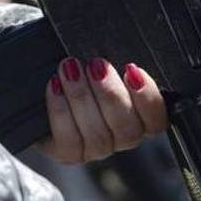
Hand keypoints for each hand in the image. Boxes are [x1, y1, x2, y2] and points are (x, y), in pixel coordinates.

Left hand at [39, 58, 167, 163]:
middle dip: (110, 93)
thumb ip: (120, 59)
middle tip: (96, 64)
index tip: (132, 70)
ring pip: (97, 134)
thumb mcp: (104, 59)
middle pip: (126, 127)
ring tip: (69, 68)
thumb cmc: (84, 65)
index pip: (157, 118)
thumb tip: (125, 47)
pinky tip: (54, 86)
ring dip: (82, 96)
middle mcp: (121, 136)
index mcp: (140, 115)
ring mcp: (96, 148)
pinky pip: (69, 141)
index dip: (148, 98)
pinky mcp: (69, 153)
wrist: (43, 80)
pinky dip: (61, 111)